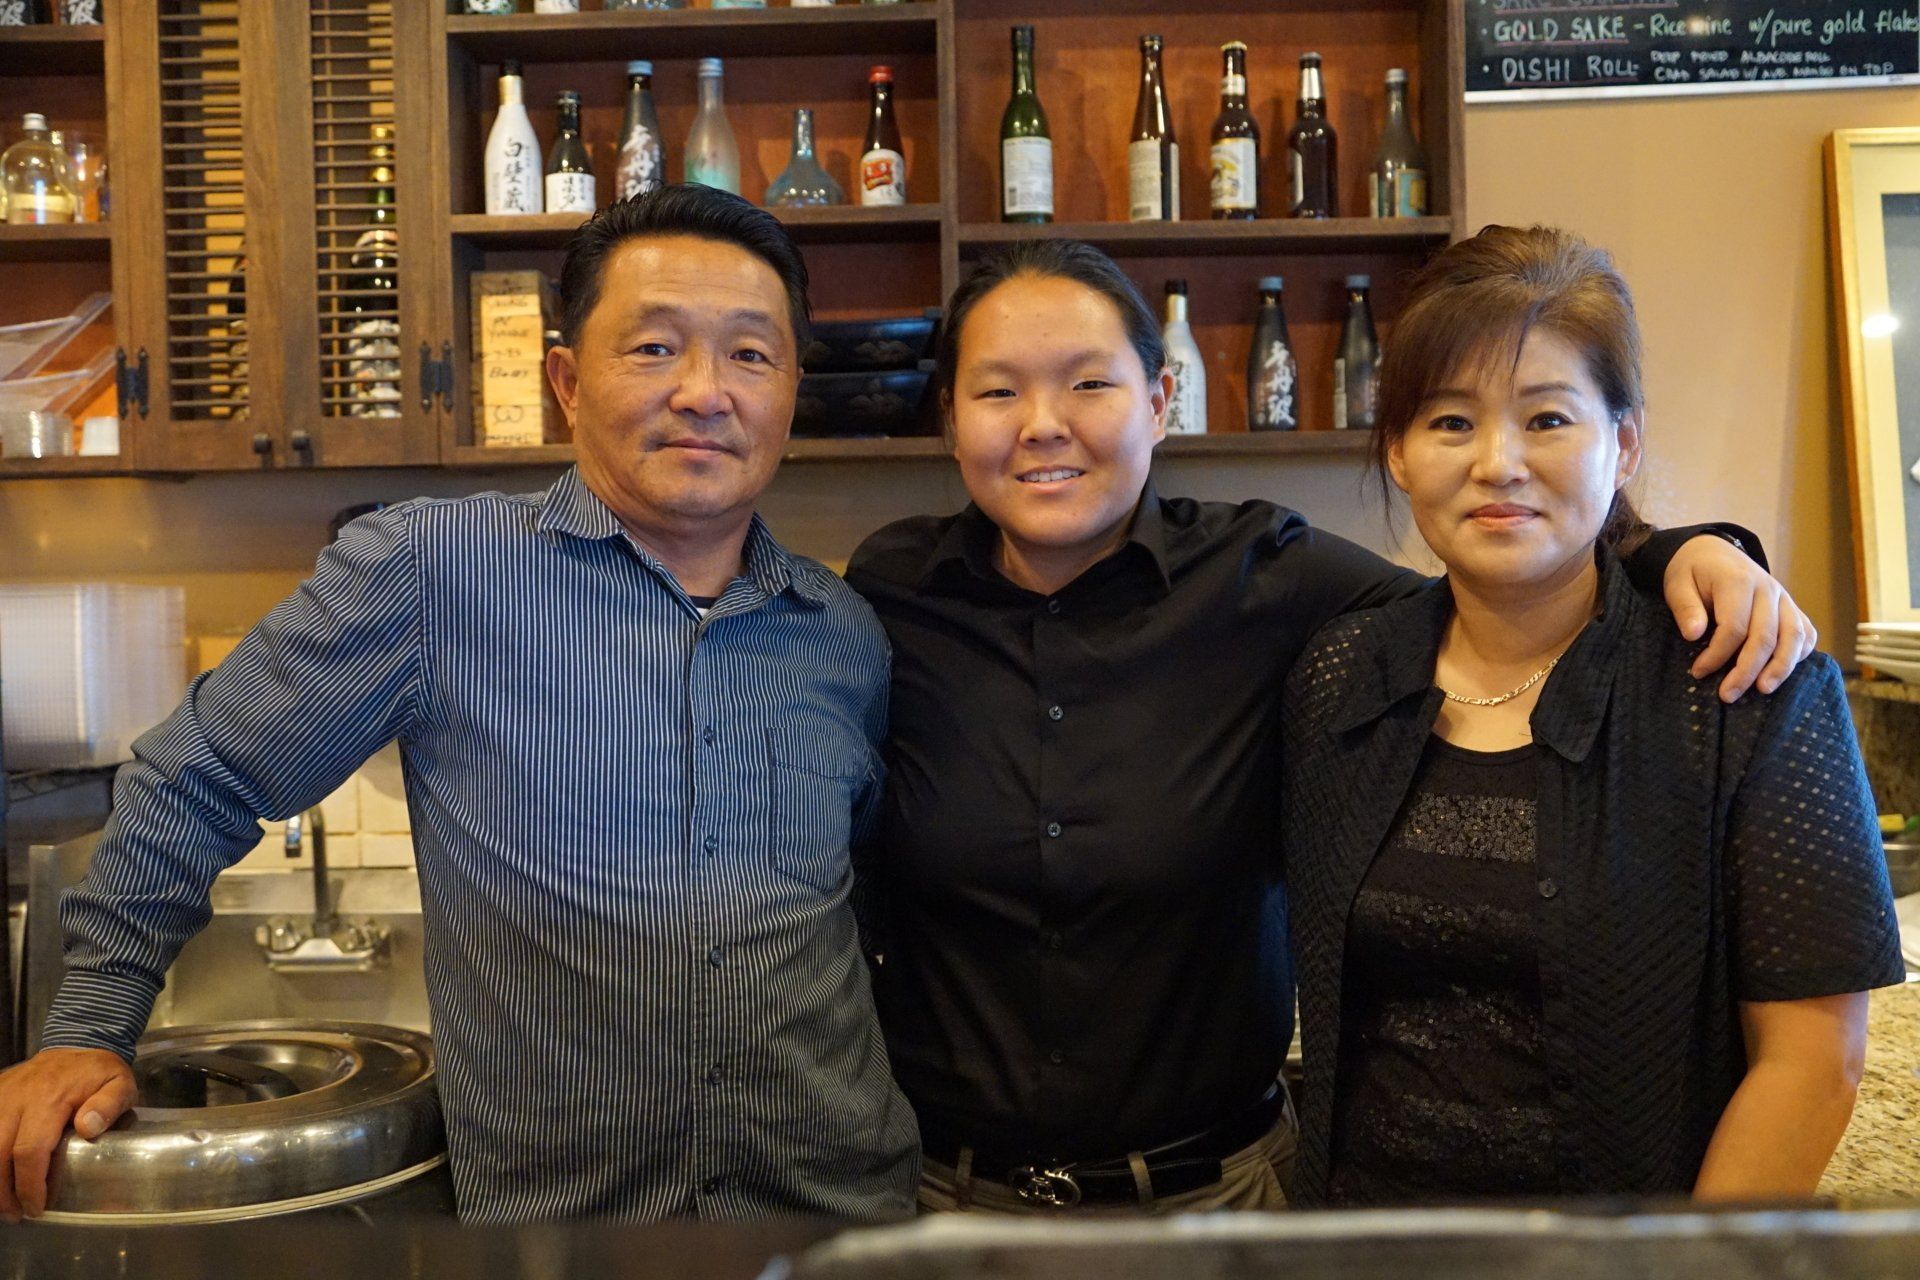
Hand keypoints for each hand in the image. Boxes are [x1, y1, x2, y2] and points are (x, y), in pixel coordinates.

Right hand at [0, 1047, 136, 1220]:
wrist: (76, 1043)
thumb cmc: (99, 1072)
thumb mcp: (119, 1084)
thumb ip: (109, 1105)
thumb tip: (87, 1128)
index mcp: (49, 1098)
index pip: (29, 1150)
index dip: (29, 1184)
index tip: (38, 1207)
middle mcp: (18, 1099)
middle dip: (4, 1191)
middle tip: (17, 1213)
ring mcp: (1, 1097)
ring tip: (6, 1203)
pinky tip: (0, 1176)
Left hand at [1664, 535, 1816, 701]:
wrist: (1712, 552)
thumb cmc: (1692, 573)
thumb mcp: (1677, 584)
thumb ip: (1686, 608)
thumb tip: (1694, 635)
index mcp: (1738, 581)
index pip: (1734, 627)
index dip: (1717, 655)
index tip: (1699, 672)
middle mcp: (1768, 588)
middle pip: (1765, 637)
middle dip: (1747, 670)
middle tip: (1728, 695)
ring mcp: (1784, 597)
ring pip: (1793, 636)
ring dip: (1781, 667)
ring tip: (1763, 690)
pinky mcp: (1791, 606)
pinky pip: (1805, 632)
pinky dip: (1799, 653)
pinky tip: (1783, 673)